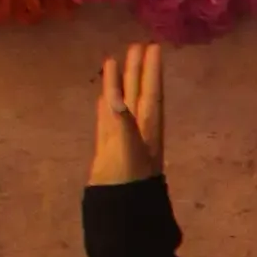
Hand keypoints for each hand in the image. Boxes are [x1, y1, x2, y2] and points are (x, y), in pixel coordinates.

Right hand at [88, 44, 163, 185]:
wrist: (121, 211)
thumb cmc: (129, 181)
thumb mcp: (127, 149)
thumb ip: (121, 122)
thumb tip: (114, 96)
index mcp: (148, 128)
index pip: (151, 93)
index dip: (151, 71)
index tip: (152, 47)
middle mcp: (138, 130)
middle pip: (139, 93)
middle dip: (137, 70)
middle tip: (136, 45)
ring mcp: (122, 138)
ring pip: (123, 103)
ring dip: (121, 84)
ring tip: (116, 61)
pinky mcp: (107, 148)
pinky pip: (107, 120)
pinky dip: (106, 106)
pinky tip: (104, 96)